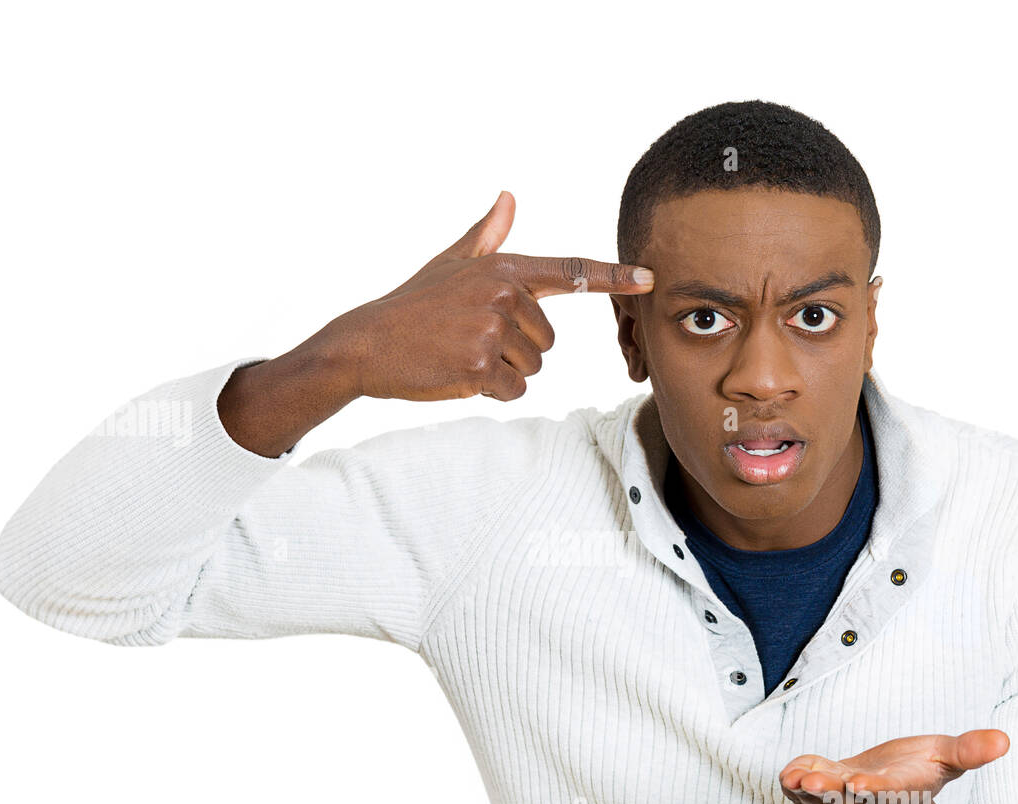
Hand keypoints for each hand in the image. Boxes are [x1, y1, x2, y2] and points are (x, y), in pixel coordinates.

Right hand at [301, 190, 654, 402]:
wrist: (367, 343)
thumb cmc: (411, 305)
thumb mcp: (450, 264)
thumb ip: (486, 237)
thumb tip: (508, 198)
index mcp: (504, 269)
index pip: (570, 270)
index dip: (614, 275)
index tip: (650, 278)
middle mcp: (505, 295)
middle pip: (548, 341)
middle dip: (516, 351)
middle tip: (471, 341)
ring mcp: (492, 330)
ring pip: (532, 369)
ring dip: (503, 373)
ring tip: (462, 356)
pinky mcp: (480, 365)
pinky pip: (513, 390)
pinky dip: (491, 392)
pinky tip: (459, 375)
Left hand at [779, 729, 1009, 803]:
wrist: (883, 803)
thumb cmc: (915, 776)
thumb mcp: (945, 760)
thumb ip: (970, 750)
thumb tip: (1004, 740)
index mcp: (899, 793)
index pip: (887, 794)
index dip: (875, 791)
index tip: (863, 786)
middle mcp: (864, 802)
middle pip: (845, 801)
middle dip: (831, 792)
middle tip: (815, 782)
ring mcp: (835, 801)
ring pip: (817, 799)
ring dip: (807, 790)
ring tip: (798, 777)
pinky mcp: (812, 795)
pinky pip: (797, 793)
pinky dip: (791, 783)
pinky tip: (789, 771)